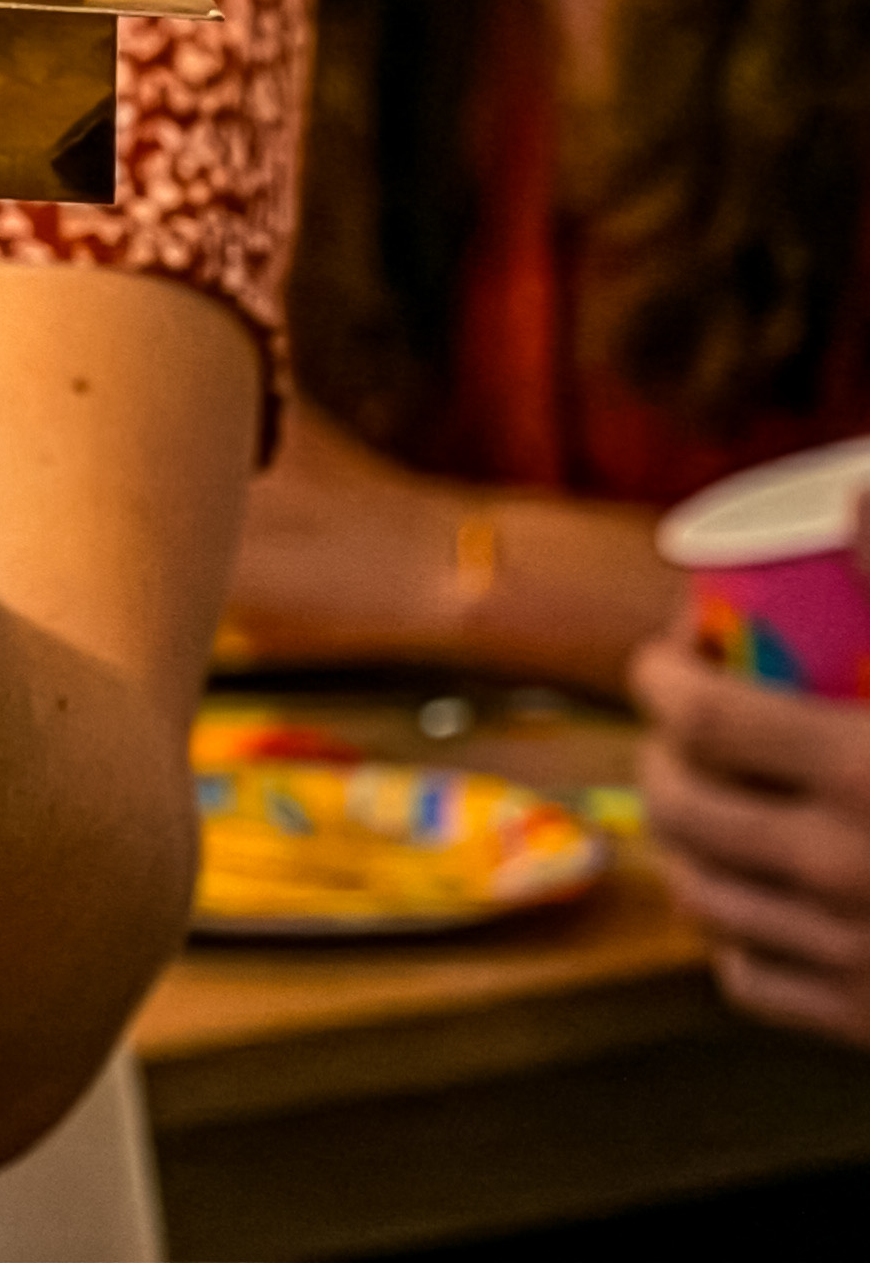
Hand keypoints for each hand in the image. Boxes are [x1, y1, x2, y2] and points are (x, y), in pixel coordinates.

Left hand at [636, 619, 869, 1042]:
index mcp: (869, 772)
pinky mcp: (867, 1024)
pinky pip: (746, 977)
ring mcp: (855, 957)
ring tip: (707, 803)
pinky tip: (756, 894)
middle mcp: (846, 868)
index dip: (663, 672)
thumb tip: (850, 484)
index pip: (701, 715)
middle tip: (683, 727)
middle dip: (660, 750)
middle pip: (675, 801)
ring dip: (684, 839)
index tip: (675, 651)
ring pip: (695, 890)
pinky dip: (732, 934)